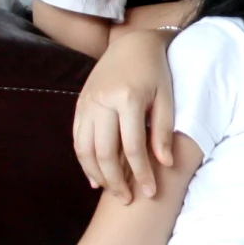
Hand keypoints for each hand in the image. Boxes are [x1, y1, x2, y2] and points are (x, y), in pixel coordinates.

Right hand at [75, 29, 176, 201]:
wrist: (132, 44)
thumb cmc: (156, 72)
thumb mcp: (166, 98)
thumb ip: (163, 131)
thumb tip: (164, 165)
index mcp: (127, 99)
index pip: (132, 148)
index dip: (141, 174)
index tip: (150, 193)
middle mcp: (102, 102)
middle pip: (104, 153)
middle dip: (116, 181)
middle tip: (128, 200)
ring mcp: (87, 103)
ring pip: (84, 150)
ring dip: (97, 175)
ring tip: (113, 191)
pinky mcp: (79, 105)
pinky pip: (77, 139)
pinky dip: (84, 162)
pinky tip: (95, 177)